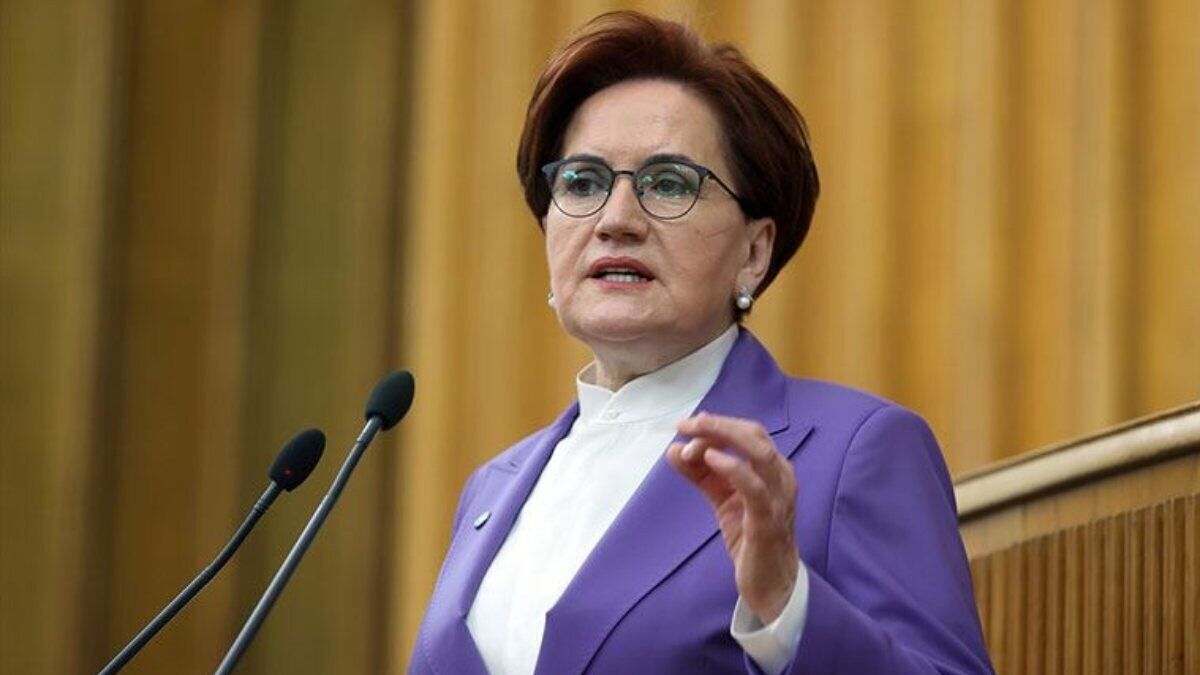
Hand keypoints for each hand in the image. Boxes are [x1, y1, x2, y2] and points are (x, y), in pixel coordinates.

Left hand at [666, 412, 799, 623]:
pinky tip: (710, 459)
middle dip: (718, 425)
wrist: (770, 583)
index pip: (749, 433)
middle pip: (755, 435)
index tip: (687, 425)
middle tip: (686, 425)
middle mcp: (781, 478)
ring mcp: (778, 498)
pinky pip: (754, 488)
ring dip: (723, 440)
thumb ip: (700, 474)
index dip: (719, 423)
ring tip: (692, 439)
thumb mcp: (722, 499)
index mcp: (772, 470)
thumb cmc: (750, 536)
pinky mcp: (767, 521)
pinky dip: (733, 467)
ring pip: (759, 453)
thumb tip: (674, 449)